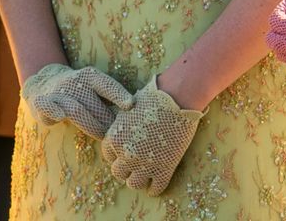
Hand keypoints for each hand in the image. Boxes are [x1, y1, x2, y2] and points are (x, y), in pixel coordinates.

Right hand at [22, 63, 133, 138]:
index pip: (107, 85)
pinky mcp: (42, 103)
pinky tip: (61, 116)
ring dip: (91, 125)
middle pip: (94, 105)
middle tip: (121, 136)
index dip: (119, 94)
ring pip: (76, 110)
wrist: (44, 82)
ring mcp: (58, 93)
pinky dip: (53, 109)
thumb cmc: (80, 90)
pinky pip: (47, 106)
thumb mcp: (95, 87)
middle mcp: (74, 82)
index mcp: (90, 76)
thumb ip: (110, 97)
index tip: (131, 105)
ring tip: (104, 137)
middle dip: (107, 121)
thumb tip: (136, 112)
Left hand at [101, 77, 203, 194]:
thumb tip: (126, 122)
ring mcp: (144, 164)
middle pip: (118, 172)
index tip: (126, 153)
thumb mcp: (130, 107)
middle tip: (136, 165)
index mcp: (115, 138)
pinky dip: (155, 189)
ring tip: (145, 177)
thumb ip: (124, 121)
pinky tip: (156, 186)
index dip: (118, 154)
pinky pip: (156, 188)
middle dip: (126, 169)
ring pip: (134, 183)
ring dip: (138, 179)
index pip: (109, 155)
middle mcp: (126, 154)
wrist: (176, 98)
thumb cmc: (154, 96)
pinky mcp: (163, 169)